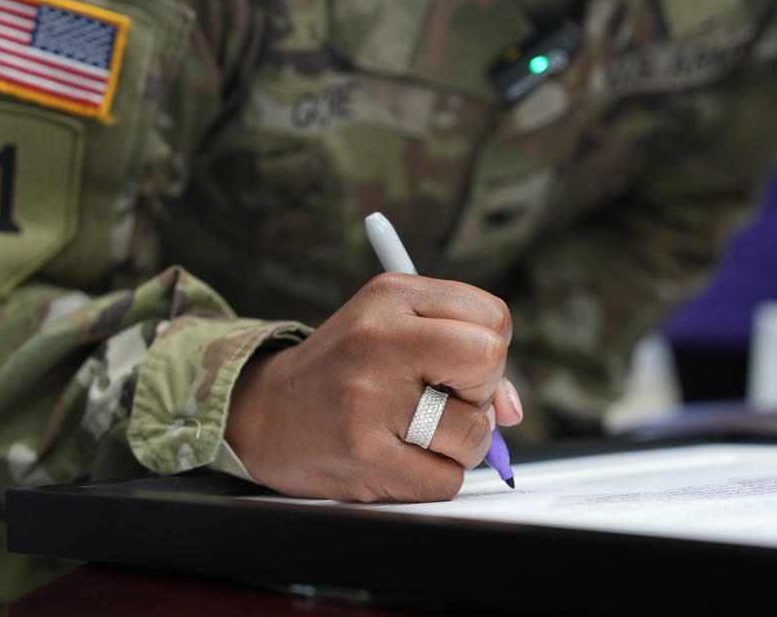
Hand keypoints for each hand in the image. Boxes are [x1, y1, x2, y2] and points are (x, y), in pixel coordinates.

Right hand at [225, 273, 522, 501]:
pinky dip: (436, 476)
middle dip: (482, 390)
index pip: (492, 316)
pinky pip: (447, 479)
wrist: (264, 413)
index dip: (491, 348)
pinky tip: (402, 457)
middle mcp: (379, 340)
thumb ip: (462, 353)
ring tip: (419, 431)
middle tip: (448, 397)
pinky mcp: (366, 455)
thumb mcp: (394, 328)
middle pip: (487, 360)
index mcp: (391, 297)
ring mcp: (371, 400)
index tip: (465, 364)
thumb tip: (512, 408)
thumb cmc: (346, 368)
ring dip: (460, 443)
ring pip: (474, 431)